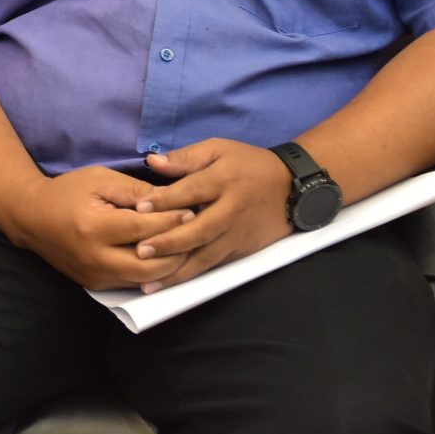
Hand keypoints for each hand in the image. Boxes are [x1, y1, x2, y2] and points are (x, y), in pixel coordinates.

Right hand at [11, 166, 193, 290]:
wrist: (31, 218)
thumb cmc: (67, 191)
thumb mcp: (100, 180)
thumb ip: (136, 191)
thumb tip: (174, 200)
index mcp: (94, 228)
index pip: (145, 230)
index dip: (172, 220)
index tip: (193, 209)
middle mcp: (95, 259)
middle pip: (151, 266)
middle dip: (179, 250)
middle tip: (196, 232)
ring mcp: (95, 278)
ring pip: (146, 281)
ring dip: (170, 265)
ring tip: (186, 244)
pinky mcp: (97, 286)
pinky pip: (134, 283)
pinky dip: (153, 272)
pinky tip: (165, 255)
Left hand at [127, 140, 295, 289]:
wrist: (294, 188)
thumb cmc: (249, 165)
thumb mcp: (219, 149)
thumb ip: (186, 158)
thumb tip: (151, 162)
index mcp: (224, 180)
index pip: (193, 190)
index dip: (166, 200)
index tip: (140, 207)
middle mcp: (231, 210)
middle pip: (200, 230)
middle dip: (170, 243)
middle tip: (141, 251)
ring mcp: (238, 234)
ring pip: (207, 256)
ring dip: (178, 271)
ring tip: (150, 282)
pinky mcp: (242, 251)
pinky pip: (215, 265)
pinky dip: (193, 275)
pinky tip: (171, 284)